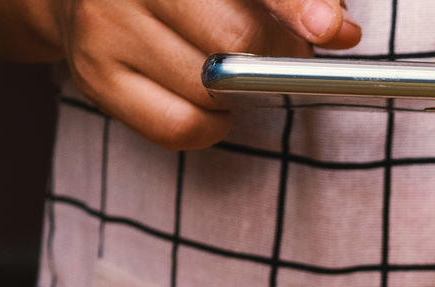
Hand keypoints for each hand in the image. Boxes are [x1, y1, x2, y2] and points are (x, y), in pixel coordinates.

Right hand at [43, 0, 360, 149]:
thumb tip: (339, 31)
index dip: (294, 4)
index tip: (332, 29)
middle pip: (234, 36)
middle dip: (278, 56)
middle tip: (292, 59)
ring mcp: (105, 28)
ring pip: (209, 89)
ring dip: (240, 94)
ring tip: (231, 71)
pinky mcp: (95, 78)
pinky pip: (179, 126)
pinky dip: (210, 125)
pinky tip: (208, 103)